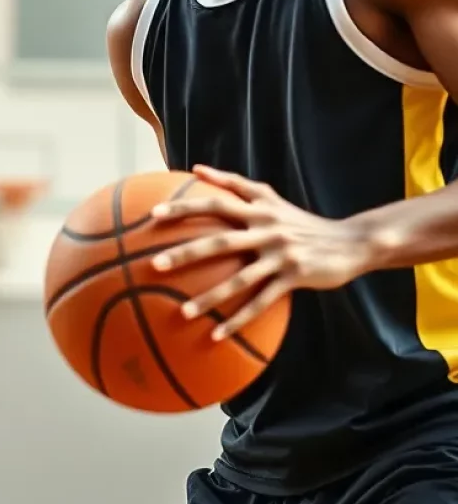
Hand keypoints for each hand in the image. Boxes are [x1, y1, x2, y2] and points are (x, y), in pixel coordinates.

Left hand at [150, 165, 374, 340]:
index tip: (153, 214)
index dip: (185, 207)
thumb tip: (196, 168)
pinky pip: (261, 303)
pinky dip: (238, 319)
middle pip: (220, 241)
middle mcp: (266, 229)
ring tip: (182, 313)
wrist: (350, 241)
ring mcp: (280, 255)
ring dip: (209, 298)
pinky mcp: (294, 278)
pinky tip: (217, 335)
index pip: (215, 203)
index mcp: (257, 209)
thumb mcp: (269, 197)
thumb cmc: (298, 220)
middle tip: (155, 265)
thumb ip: (233, 183)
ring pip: (239, 280)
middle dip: (186, 254)